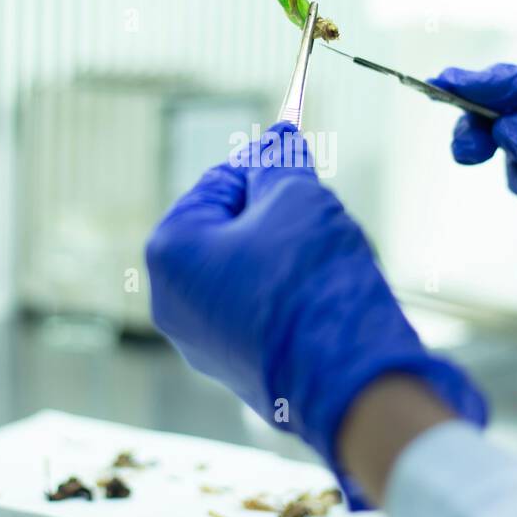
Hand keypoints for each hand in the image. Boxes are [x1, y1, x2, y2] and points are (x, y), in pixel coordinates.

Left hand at [145, 122, 486, 504]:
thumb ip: (280, 164)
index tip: (300, 159)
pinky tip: (323, 299)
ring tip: (326, 260)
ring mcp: (201, 343)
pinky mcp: (237, 371)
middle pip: (227, 231)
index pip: (218, 183)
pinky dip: (289, 298)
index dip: (265, 167)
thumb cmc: (311, 279)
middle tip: (317, 211)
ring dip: (285, 257)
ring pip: (246, 274)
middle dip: (274, 216)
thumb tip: (279, 139)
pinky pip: (260, 315)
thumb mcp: (297, 197)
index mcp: (169, 250)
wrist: (346, 377)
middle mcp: (170, 301)